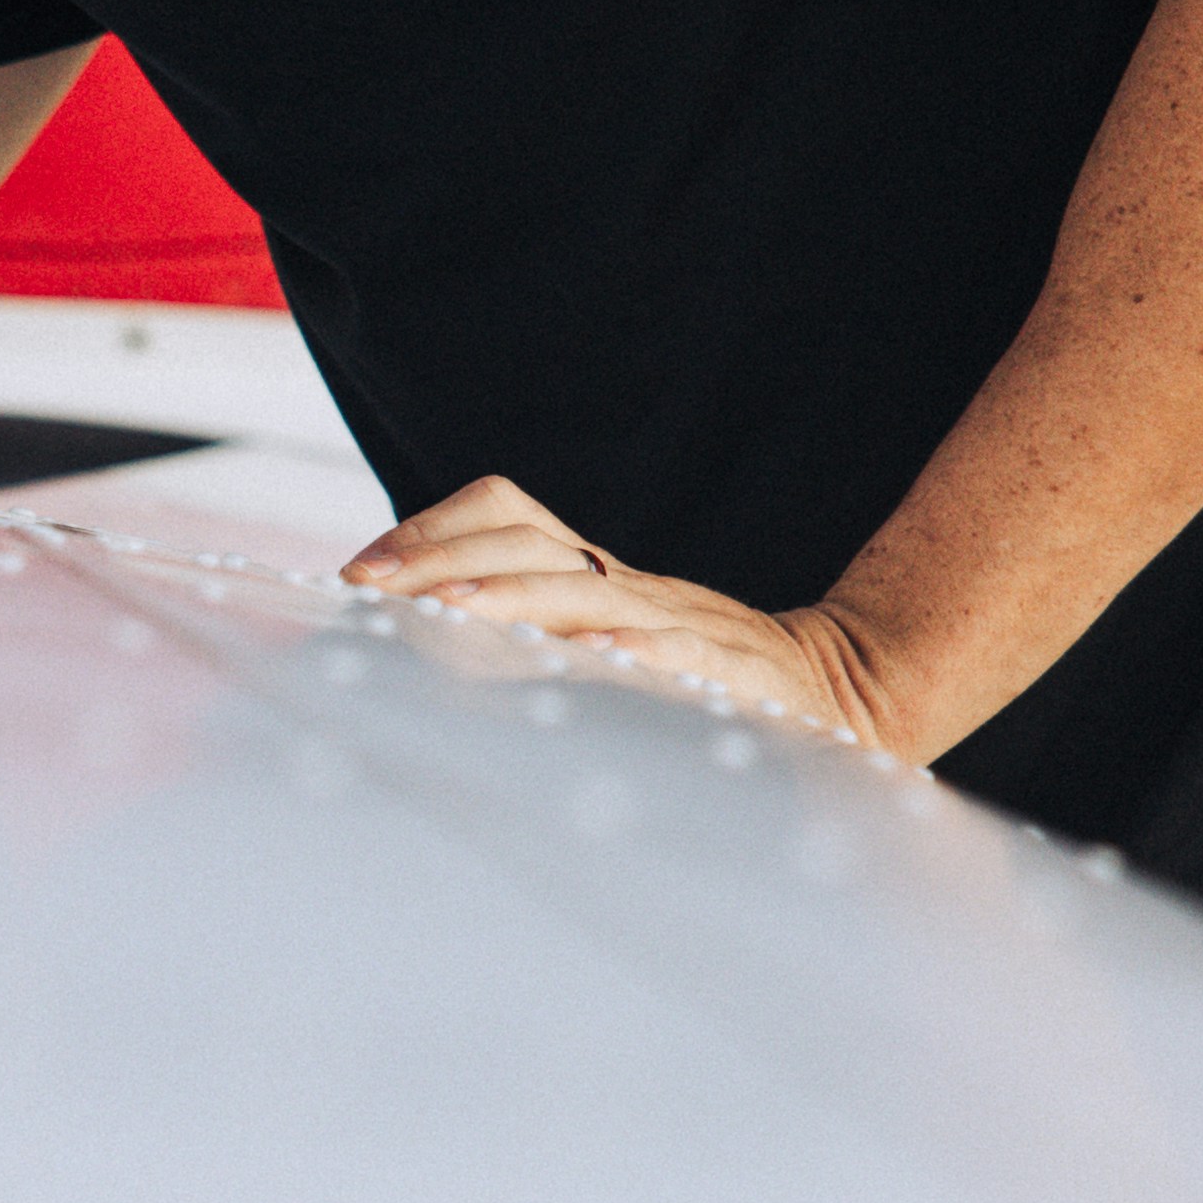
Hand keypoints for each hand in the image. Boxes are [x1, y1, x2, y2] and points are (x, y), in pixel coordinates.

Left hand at [342, 477, 899, 748]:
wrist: (844, 687)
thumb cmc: (700, 681)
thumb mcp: (608, 644)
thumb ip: (532, 634)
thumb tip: (417, 642)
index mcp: (596, 577)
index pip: (506, 515)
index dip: (430, 529)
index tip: (358, 569)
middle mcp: (632, 588)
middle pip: (530, 540)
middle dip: (443, 557)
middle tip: (371, 586)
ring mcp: (685, 626)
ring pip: (594, 593)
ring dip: (521, 595)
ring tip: (456, 606)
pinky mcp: (740, 675)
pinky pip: (688, 654)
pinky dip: (643, 652)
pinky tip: (599, 657)